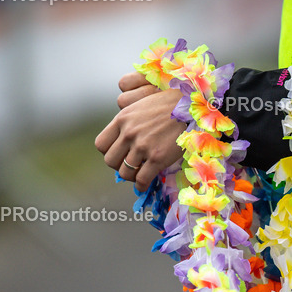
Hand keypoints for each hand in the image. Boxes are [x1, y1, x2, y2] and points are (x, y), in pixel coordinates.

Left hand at [95, 72, 185, 187]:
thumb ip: (128, 123)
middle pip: (110, 161)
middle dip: (118, 166)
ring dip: (131, 177)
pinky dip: (142, 185)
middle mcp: (129, 133)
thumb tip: (123, 144)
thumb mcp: (140, 108)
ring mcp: (142, 146)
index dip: (109, 152)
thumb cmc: (168, 107)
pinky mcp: (157, 158)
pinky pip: (142, 180)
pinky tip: (145, 183)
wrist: (190, 107)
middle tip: (130, 166)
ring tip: (139, 174)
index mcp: (122, 119)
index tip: (119, 154)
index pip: (101, 145)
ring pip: (124, 173)